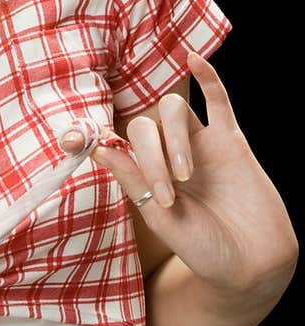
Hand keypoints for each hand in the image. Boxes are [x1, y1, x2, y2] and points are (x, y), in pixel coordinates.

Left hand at [86, 51, 297, 291]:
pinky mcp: (231, 142)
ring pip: (173, 110)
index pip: (121, 143)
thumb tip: (98, 147)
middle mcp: (171, 155)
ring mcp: (202, 145)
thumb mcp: (160, 219)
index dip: (102, 139)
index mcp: (148, 175)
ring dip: (173, 139)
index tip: (73, 140)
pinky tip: (194, 59)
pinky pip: (219, 101)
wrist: (252, 266)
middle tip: (166, 194)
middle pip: (145, 125)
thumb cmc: (204, 249)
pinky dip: (208, 77)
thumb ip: (132, 181)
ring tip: (186, 177)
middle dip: (149, 156)